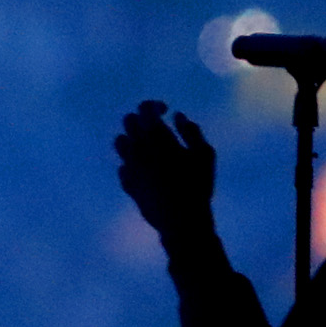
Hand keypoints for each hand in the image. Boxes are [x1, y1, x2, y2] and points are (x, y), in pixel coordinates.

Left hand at [114, 101, 215, 238]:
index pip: (145, 109)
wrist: (181, 220)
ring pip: (120, 142)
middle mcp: (138, 148)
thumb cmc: (197, 185)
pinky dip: (132, 163)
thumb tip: (178, 116)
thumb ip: (191, 131)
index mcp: (156, 137)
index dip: (154, 105)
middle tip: (156, 128)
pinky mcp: (126, 183)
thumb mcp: (205, 154)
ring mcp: (129, 166)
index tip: (165, 110)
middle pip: (128, 121)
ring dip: (132, 139)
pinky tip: (145, 170)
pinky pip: (123, 166)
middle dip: (141, 119)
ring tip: (148, 147)